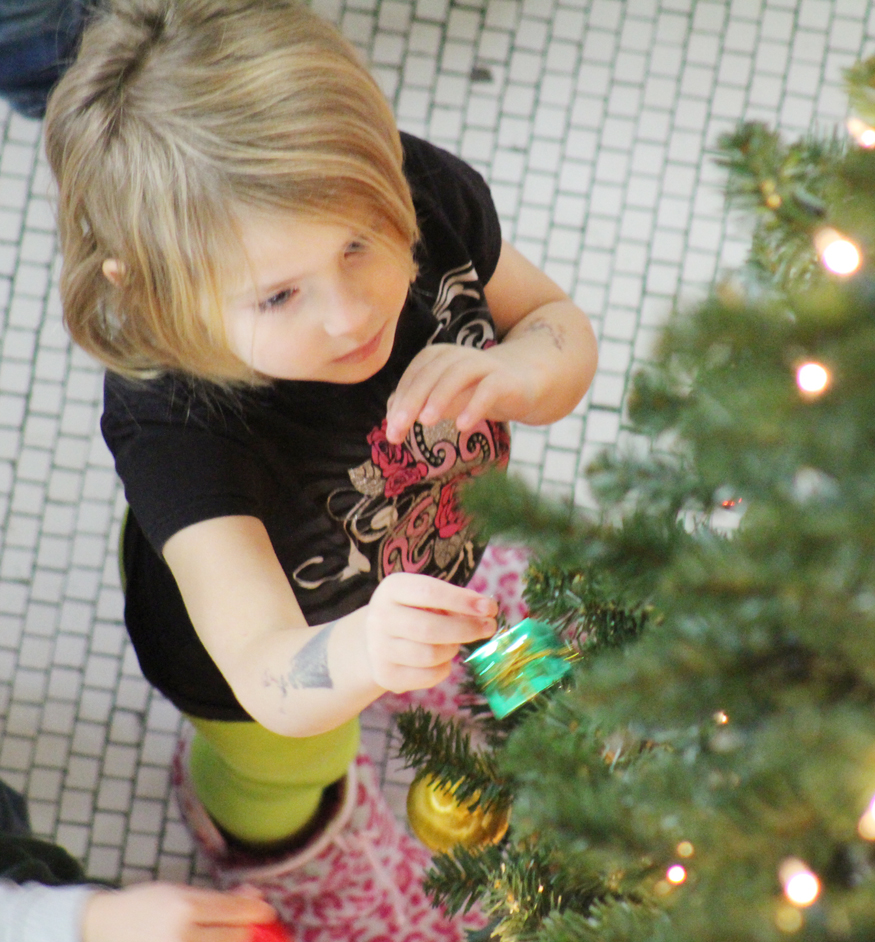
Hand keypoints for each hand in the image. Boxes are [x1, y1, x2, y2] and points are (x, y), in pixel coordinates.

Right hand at [81, 883, 276, 941]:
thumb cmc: (146, 905)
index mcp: (184, 908)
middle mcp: (181, 936)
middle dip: (247, 932)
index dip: (257, 912)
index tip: (268, 912)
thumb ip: (219, 898)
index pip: (234, 911)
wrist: (105, 929)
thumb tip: (257, 897)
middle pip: (234, 937)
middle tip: (251, 928)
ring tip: (232, 936)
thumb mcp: (181, 892)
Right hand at [364, 573, 497, 692]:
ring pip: (431, 655)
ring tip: (454, 643)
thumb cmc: (412, 613)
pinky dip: (444, 669)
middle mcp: (379, 617)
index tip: (489, 607)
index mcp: (391, 589)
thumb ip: (453, 603)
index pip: (429, 592)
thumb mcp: (426, 599)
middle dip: (466, 629)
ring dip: (453, 649)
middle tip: (488, 628)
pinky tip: (442, 660)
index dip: (462, 600)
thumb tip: (486, 612)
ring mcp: (379, 648)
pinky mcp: (386, 675)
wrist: (376, 641)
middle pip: (430, 628)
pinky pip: (429, 676)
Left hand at [385, 344, 537, 443]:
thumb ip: (416, 408)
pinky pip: (489, 388)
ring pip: (457, 375)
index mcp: (438, 356)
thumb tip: (391, 427)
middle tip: (398, 427)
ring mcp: (483, 364)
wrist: (522, 384)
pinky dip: (474, 405)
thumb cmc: (473, 392)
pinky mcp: (505, 379)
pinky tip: (462, 426)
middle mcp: (458, 355)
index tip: (391, 431)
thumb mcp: (442, 400)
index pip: (413, 377)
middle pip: (430, 374)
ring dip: (439, 397)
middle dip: (412, 400)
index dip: (400, 402)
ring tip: (426, 422)